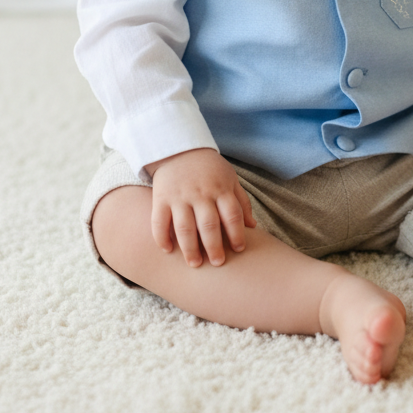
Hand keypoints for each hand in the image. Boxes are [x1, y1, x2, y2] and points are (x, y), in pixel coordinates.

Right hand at [145, 149, 256, 266]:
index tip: (238, 250)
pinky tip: (167, 250)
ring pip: (184, 227)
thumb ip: (241, 202)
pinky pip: (159, 221)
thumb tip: (253, 226)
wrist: (179, 148)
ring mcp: (179, 196)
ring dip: (190, 248)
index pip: (232, 215)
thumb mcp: (230, 178)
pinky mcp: (160, 198)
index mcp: (220, 189)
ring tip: (195, 264)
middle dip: (214, 247)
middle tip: (218, 263)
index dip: (236, 234)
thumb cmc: (209, 168)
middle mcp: (200, 194)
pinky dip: (162, 237)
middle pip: (209, 224)